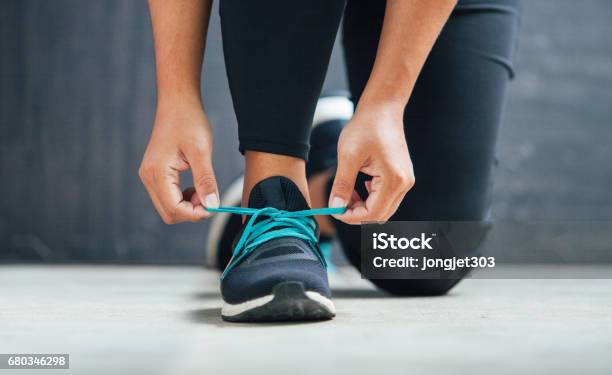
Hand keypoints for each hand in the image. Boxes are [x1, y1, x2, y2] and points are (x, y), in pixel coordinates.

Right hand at [139, 99, 218, 223]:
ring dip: (188, 206)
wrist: (178, 103)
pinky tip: (196, 186)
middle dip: (191, 212)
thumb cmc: (189, 122)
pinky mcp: (155, 173)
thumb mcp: (201, 151)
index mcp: (157, 172)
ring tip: (204, 189)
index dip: (195, 214)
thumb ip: (205, 180)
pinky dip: (184, 198)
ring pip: (168, 207)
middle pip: (169, 213)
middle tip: (209, 197)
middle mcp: (148, 177)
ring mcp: (150, 175)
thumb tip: (212, 206)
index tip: (214, 206)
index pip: (174, 209)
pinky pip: (168, 196)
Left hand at [329, 104, 414, 223]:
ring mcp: (405, 180)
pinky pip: (386, 198)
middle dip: (357, 213)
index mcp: (393, 180)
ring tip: (346, 192)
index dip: (351, 216)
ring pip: (383, 208)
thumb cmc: (365, 128)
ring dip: (363, 206)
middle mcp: (404, 183)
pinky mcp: (402, 177)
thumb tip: (335, 207)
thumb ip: (342, 185)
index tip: (333, 210)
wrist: (382, 109)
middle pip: (380, 215)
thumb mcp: (348, 157)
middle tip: (338, 203)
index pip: (372, 213)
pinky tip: (358, 186)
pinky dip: (370, 198)